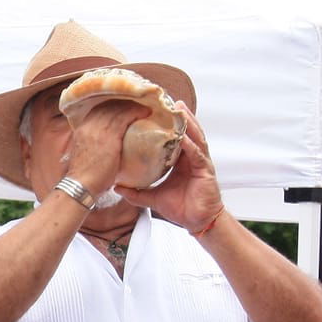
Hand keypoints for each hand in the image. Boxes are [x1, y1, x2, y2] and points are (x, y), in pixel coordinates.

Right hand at [60, 98, 145, 196]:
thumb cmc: (85, 178)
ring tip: (143, 108)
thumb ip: (94, 148)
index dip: (111, 107)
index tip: (122, 108)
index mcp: (81, 130)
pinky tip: (145, 113)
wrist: (80, 185)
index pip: (97, 111)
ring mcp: (98, 129)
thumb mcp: (85, 157)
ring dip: (132, 106)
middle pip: (107, 106)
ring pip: (117, 109)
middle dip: (122, 104)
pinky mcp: (110, 134)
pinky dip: (137, 112)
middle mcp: (88, 126)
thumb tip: (106, 149)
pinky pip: (125, 116)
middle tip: (135, 105)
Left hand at [117, 101, 223, 233]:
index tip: (151, 112)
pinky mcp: (206, 170)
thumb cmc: (180, 208)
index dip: (165, 125)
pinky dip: (191, 144)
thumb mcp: (152, 198)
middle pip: (185, 132)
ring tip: (179, 108)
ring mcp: (200, 162)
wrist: (197, 222)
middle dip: (177, 116)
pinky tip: (184, 136)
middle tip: (166, 100)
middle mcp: (192, 157)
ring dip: (188, 122)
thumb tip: (116, 187)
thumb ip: (135, 192)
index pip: (172, 138)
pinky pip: (198, 154)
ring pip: (195, 137)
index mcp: (180, 161)